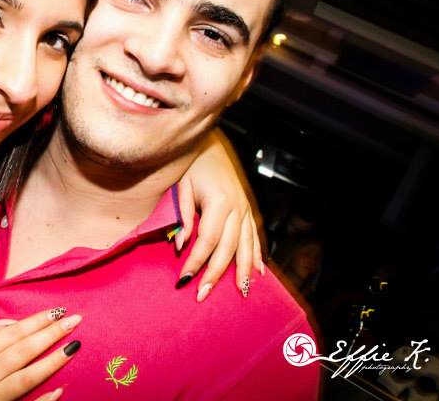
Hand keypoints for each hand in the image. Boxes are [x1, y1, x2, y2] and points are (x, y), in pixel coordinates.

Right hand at [0, 308, 82, 400]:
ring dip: (54, 360)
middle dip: (51, 334)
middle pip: (24, 350)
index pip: (12, 333)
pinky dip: (43, 400)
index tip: (56, 311)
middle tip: (74, 320)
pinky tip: (61, 390)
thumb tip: (7, 324)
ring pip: (28, 376)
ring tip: (74, 345)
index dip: (35, 322)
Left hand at [176, 129, 264, 300]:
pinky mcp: (248, 208)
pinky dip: (256, 255)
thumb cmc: (191, 163)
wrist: (210, 143)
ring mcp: (245, 209)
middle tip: (204, 295)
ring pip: (246, 246)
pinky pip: (254, 236)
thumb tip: (181, 246)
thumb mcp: (181, 186)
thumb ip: (182, 216)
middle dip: (215, 274)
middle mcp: (237, 208)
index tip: (184, 279)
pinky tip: (257, 271)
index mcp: (220, 202)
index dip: (196, 262)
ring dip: (241, 271)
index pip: (208, 241)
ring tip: (239, 292)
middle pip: (227, 249)